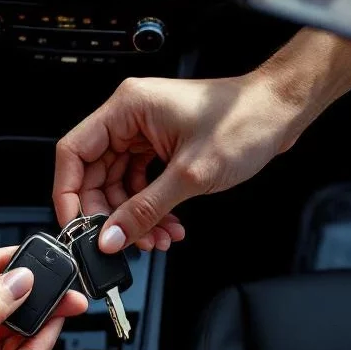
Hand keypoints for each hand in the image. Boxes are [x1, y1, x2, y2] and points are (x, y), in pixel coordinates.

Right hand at [53, 74, 298, 252]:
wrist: (281, 112)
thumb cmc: (244, 121)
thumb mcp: (189, 175)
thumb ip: (144, 209)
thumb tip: (112, 237)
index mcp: (127, 108)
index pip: (74, 153)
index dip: (69, 193)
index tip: (76, 225)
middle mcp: (131, 117)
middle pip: (96, 174)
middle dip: (111, 214)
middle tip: (124, 241)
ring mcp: (146, 132)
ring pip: (121, 184)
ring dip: (135, 217)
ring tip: (156, 238)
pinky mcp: (161, 146)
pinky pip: (142, 183)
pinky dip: (151, 208)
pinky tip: (168, 226)